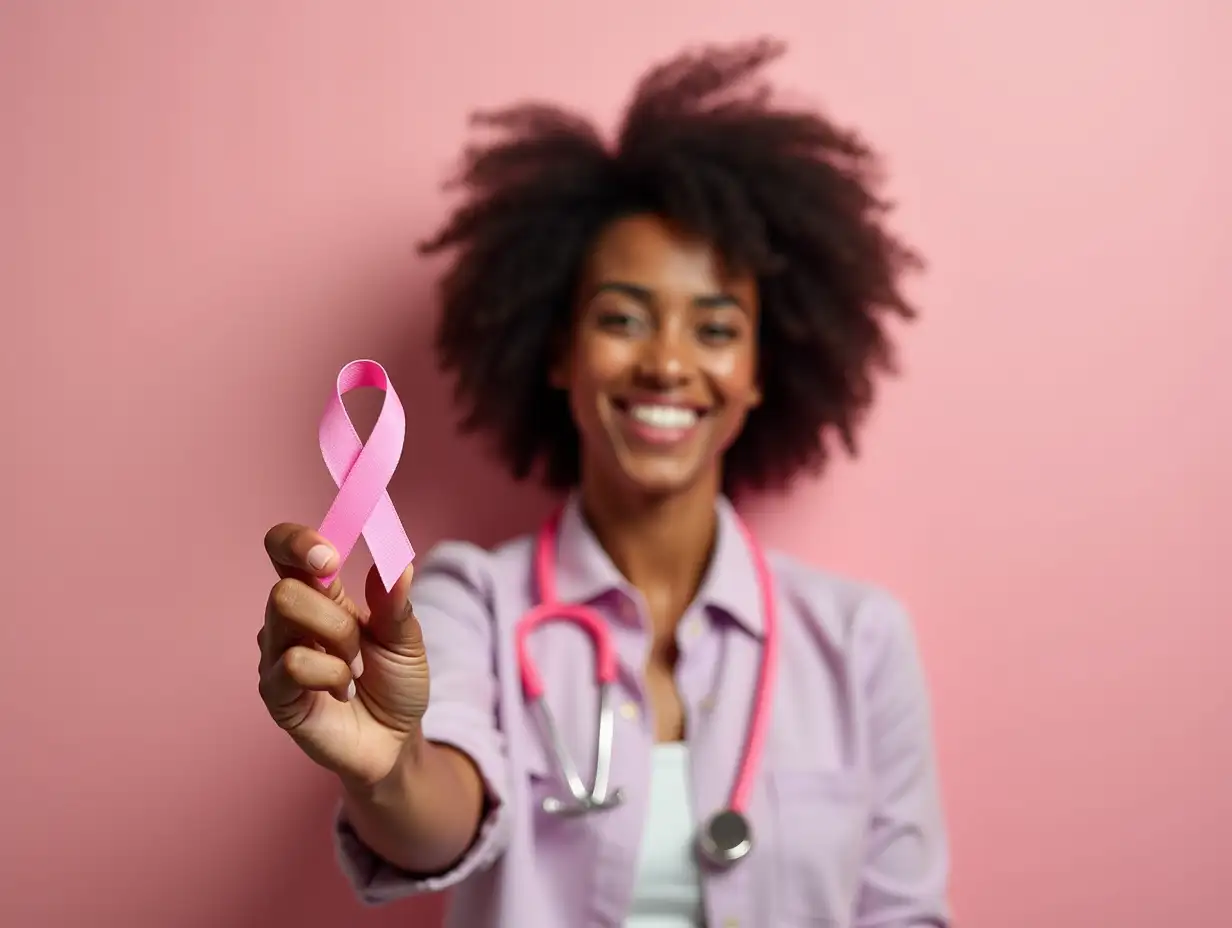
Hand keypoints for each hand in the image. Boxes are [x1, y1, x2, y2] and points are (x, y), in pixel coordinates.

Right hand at [258, 523, 429, 787]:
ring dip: (338, 644)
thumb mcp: (406, 638)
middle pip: (286, 587)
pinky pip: (291, 664)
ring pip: (286, 616)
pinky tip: (341, 691)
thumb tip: (397, 562)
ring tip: (355, 670)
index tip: (328, 554)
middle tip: (360, 644)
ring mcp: (277, 654)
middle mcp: (290, 619)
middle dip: (335, 615)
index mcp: (321, 594)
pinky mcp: (275, 691)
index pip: (286, 550)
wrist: (396, 738)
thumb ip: (395, 602)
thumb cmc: (395, 681)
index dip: (296, 541)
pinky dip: (329, 675)